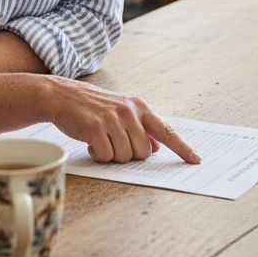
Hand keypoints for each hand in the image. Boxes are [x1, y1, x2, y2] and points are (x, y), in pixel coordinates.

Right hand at [42, 78, 201, 163]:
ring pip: (124, 156)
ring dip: (111, 154)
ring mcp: (113, 119)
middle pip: (143, 153)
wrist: (62, 96)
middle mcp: (130, 112)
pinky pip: (105, 155)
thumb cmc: (92, 107)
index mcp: (140, 107)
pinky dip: (97, 154)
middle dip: (128, 154)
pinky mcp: (96, 127)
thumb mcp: (121, 112)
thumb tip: (156, 148)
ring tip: (100, 139)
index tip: (196, 160)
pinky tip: (90, 141)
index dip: (182, 148)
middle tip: (113, 141)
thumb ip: (140, 129)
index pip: (166, 131)